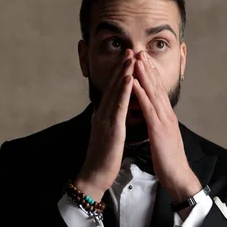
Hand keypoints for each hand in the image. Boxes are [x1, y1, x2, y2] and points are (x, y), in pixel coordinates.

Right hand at [78, 50, 134, 194]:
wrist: (94, 176)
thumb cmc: (103, 160)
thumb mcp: (107, 137)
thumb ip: (110, 124)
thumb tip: (114, 115)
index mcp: (103, 117)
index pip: (113, 92)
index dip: (120, 75)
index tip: (128, 60)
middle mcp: (102, 115)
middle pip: (114, 87)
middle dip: (122, 67)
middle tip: (131, 50)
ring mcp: (106, 121)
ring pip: (116, 93)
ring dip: (124, 73)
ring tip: (131, 58)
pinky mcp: (111, 129)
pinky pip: (119, 106)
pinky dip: (125, 91)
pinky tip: (130, 79)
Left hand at [131, 51, 200, 199]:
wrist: (178, 177)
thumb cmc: (169, 162)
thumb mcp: (163, 140)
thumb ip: (160, 128)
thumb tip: (155, 122)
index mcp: (166, 118)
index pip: (158, 93)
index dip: (151, 76)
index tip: (143, 62)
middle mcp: (167, 115)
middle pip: (157, 88)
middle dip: (148, 69)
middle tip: (140, 51)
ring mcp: (164, 121)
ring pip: (153, 93)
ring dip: (144, 75)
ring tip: (136, 58)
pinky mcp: (159, 130)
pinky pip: (148, 108)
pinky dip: (141, 93)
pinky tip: (134, 82)